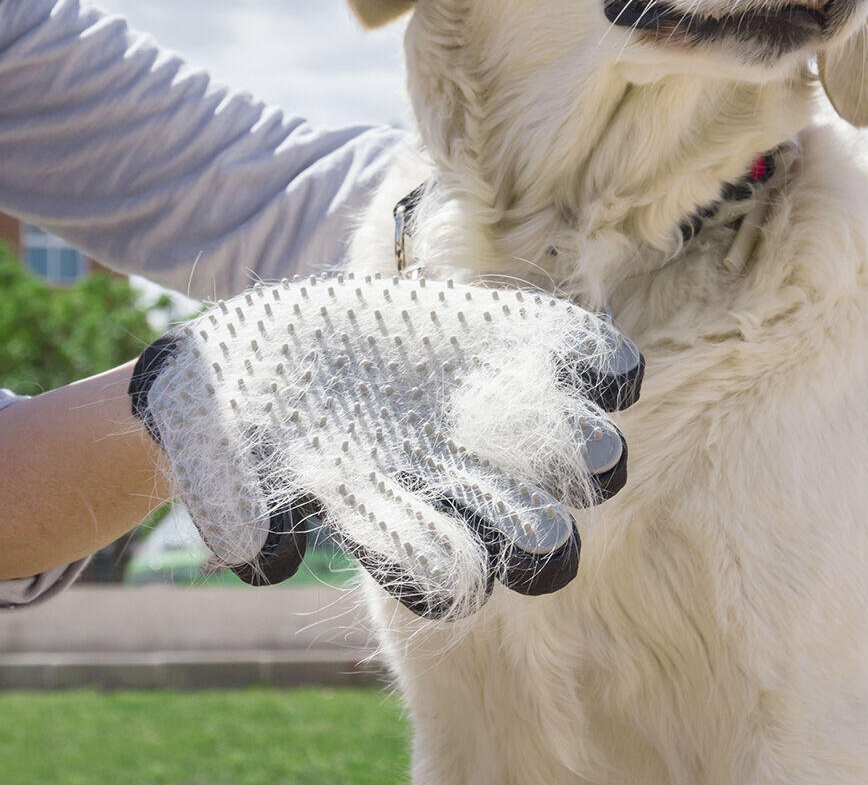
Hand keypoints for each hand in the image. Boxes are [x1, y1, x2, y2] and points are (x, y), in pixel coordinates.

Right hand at [131, 273, 641, 618]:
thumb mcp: (215, 449)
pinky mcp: (507, 337)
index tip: (463, 567)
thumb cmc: (237, 409)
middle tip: (550, 531)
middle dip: (544, 539)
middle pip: (528, 534)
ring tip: (594, 441)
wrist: (268, 342)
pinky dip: (601, 363)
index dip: (458, 573)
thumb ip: (230, 496)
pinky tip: (609, 366)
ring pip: (572, 453)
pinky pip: (578, 355)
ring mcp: (492, 406)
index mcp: (392, 518)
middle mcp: (457, 477)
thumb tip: (264, 550)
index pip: (444, 573)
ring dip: (590, 453)